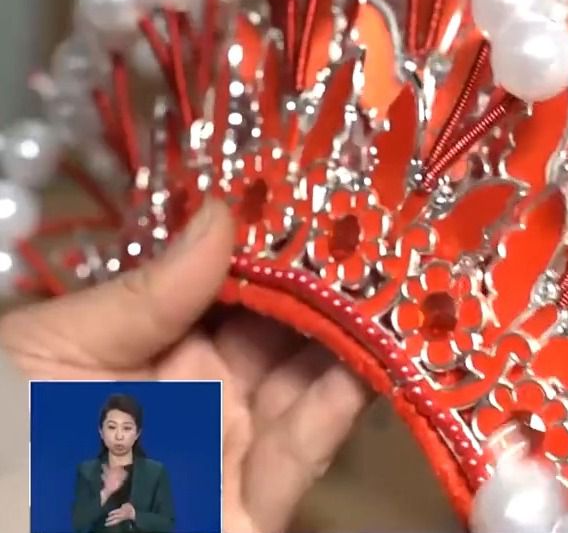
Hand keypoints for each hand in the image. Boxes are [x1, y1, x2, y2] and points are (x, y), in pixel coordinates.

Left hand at [0, 202, 372, 532]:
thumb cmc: (7, 432)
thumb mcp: (50, 348)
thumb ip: (146, 293)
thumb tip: (224, 210)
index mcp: (158, 344)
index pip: (237, 285)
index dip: (280, 244)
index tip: (327, 197)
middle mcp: (208, 390)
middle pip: (288, 330)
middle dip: (335, 284)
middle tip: (386, 233)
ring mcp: (234, 448)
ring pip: (311, 386)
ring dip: (353, 339)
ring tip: (397, 285)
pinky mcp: (253, 511)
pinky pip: (302, 457)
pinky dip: (340, 411)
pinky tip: (372, 360)